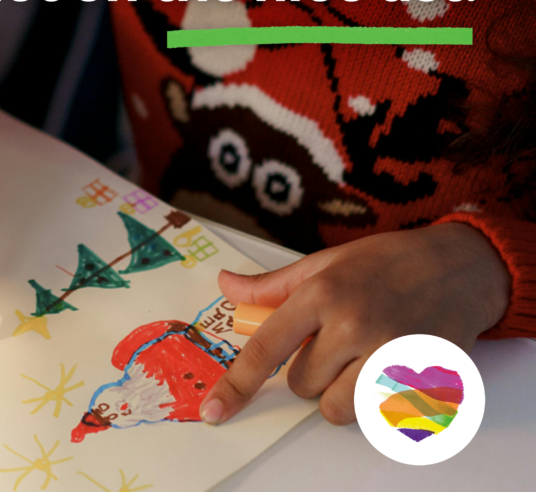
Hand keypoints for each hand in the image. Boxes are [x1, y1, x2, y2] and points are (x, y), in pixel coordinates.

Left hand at [201, 223, 509, 425]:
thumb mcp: (326, 262)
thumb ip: (273, 285)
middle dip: (312, 371)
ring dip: (340, 393)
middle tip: (337, 344)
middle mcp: (353, 324)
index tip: (214, 409)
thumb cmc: (388, 263)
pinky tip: (390, 367)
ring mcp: (390, 353)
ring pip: (335, 407)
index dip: (237, 384)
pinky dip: (376, 400)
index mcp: (322, 294)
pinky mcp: (422, 377)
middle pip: (301, 384)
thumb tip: (225, 285)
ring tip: (360, 361)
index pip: (265, 350)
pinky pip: (377, 413)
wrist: (462, 266)